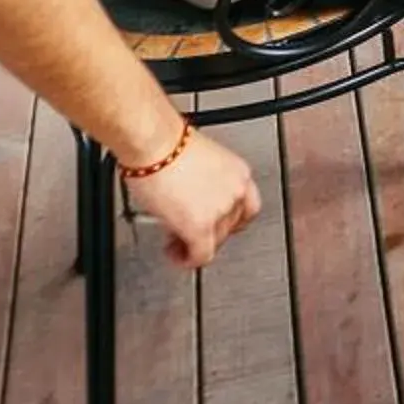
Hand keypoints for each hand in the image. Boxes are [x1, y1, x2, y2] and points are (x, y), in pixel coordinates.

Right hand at [123, 129, 260, 268]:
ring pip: (215, 241)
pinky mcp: (200, 227)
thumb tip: (193, 198)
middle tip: (188, 230)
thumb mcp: (200, 163)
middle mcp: (236, 191)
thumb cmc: (167, 144)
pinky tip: (176, 255)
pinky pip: (200, 256)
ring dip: (195, 244)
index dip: (229, 219)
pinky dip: (188, 260)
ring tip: (176, 240)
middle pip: (231, 226)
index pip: (247, 207)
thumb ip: (205, 185)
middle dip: (209, 232)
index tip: (213, 221)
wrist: (155, 143)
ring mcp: (221, 210)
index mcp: (239, 173)